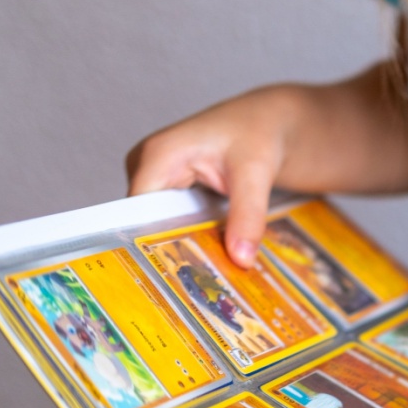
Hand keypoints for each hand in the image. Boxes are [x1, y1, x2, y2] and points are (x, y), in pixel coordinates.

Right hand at [127, 86, 303, 266]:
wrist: (268, 122)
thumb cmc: (258, 132)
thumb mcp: (256, 174)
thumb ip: (247, 216)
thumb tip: (240, 259)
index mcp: (157, 155)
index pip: (139, 215)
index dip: (154, 247)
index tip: (175, 281)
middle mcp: (148, 167)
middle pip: (148, 222)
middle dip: (172, 252)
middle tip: (199, 286)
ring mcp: (156, 179)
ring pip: (161, 225)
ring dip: (183, 248)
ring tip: (207, 279)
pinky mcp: (169, 189)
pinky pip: (173, 221)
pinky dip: (192, 238)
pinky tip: (211, 259)